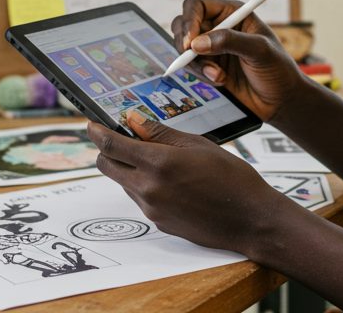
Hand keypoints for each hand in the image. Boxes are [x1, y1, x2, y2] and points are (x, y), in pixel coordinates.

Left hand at [87, 112, 287, 253]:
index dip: (96, 132)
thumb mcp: (197, 145)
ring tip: (159, 158)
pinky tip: (172, 180)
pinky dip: (145, 184)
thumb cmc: (232, 177)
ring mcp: (151, 209)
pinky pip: (140, 198)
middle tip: (120, 137)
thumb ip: (161, 133)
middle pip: (107, 166)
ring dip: (129, 168)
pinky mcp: (159, 222)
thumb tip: (132, 119)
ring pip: (123, 182)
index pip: (112, 145)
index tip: (91, 123)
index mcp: (158, 164)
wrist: (251, 219)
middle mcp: (148, 189)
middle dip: (107, 150)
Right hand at [171, 0, 305, 121]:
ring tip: (218, 76)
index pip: (197, 6)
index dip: (189, 21)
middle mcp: (218, 26)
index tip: (190, 41)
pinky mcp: (208, 67)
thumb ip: (230, 41)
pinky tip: (220, 81)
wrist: (281, 100)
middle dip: (184, 43)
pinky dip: (200, 75)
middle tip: (190, 58)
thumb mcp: (260, 51)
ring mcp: (211, 47)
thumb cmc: (278, 69)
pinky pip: (190, 67)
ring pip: (183, 48)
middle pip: (183, 24)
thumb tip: (197, 43)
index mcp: (232, 13)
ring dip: (195, 64)